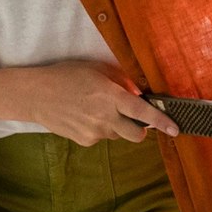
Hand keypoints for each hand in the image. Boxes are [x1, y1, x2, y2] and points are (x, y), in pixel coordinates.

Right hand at [18, 61, 179, 146]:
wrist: (35, 95)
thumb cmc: (67, 76)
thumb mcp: (98, 70)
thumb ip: (122, 82)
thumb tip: (139, 94)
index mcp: (111, 97)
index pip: (143, 113)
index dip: (161, 121)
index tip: (176, 129)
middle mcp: (104, 118)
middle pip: (136, 135)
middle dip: (141, 129)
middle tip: (135, 118)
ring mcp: (93, 132)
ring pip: (118, 135)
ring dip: (117, 126)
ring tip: (97, 109)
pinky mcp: (83, 141)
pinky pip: (101, 137)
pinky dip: (100, 129)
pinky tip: (85, 116)